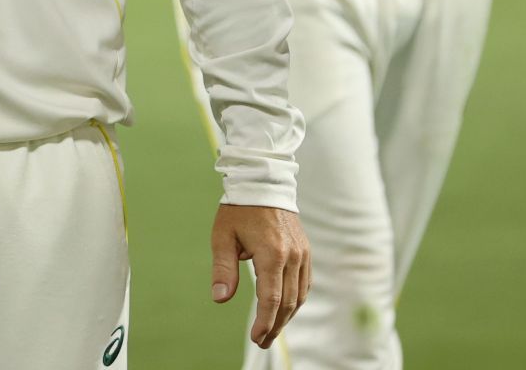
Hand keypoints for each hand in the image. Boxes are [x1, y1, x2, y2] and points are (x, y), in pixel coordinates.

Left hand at [211, 203, 310, 350]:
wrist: (263, 184)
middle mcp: (292, 256)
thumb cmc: (239, 210)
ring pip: (299, 295)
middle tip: (262, 342)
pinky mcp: (306, 252)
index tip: (256, 338)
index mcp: (271, 253)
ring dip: (286, 317)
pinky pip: (305, 284)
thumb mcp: (223, 237)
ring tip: (272, 331)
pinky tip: (285, 310)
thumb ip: (223, 269)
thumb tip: (220, 298)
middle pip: (287, 302)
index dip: (264, 322)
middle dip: (275, 326)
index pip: (270, 299)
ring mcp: (303, 254)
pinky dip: (295, 300)